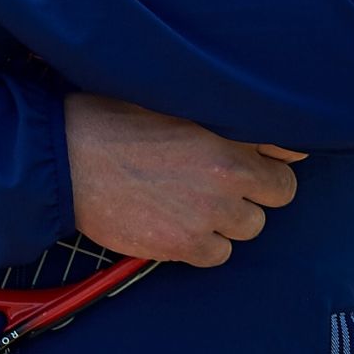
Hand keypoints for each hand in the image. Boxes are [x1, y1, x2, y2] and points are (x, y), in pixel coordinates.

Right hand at [63, 94, 302, 267]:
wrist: (65, 157)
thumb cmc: (111, 120)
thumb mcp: (170, 98)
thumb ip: (220, 114)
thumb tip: (266, 132)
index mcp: (226, 134)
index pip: (287, 154)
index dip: (273, 157)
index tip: (258, 159)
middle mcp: (226, 176)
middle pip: (279, 194)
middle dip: (256, 189)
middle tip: (221, 182)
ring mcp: (207, 214)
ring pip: (250, 227)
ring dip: (229, 217)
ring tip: (192, 200)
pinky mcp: (183, 244)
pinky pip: (218, 255)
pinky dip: (203, 244)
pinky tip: (176, 222)